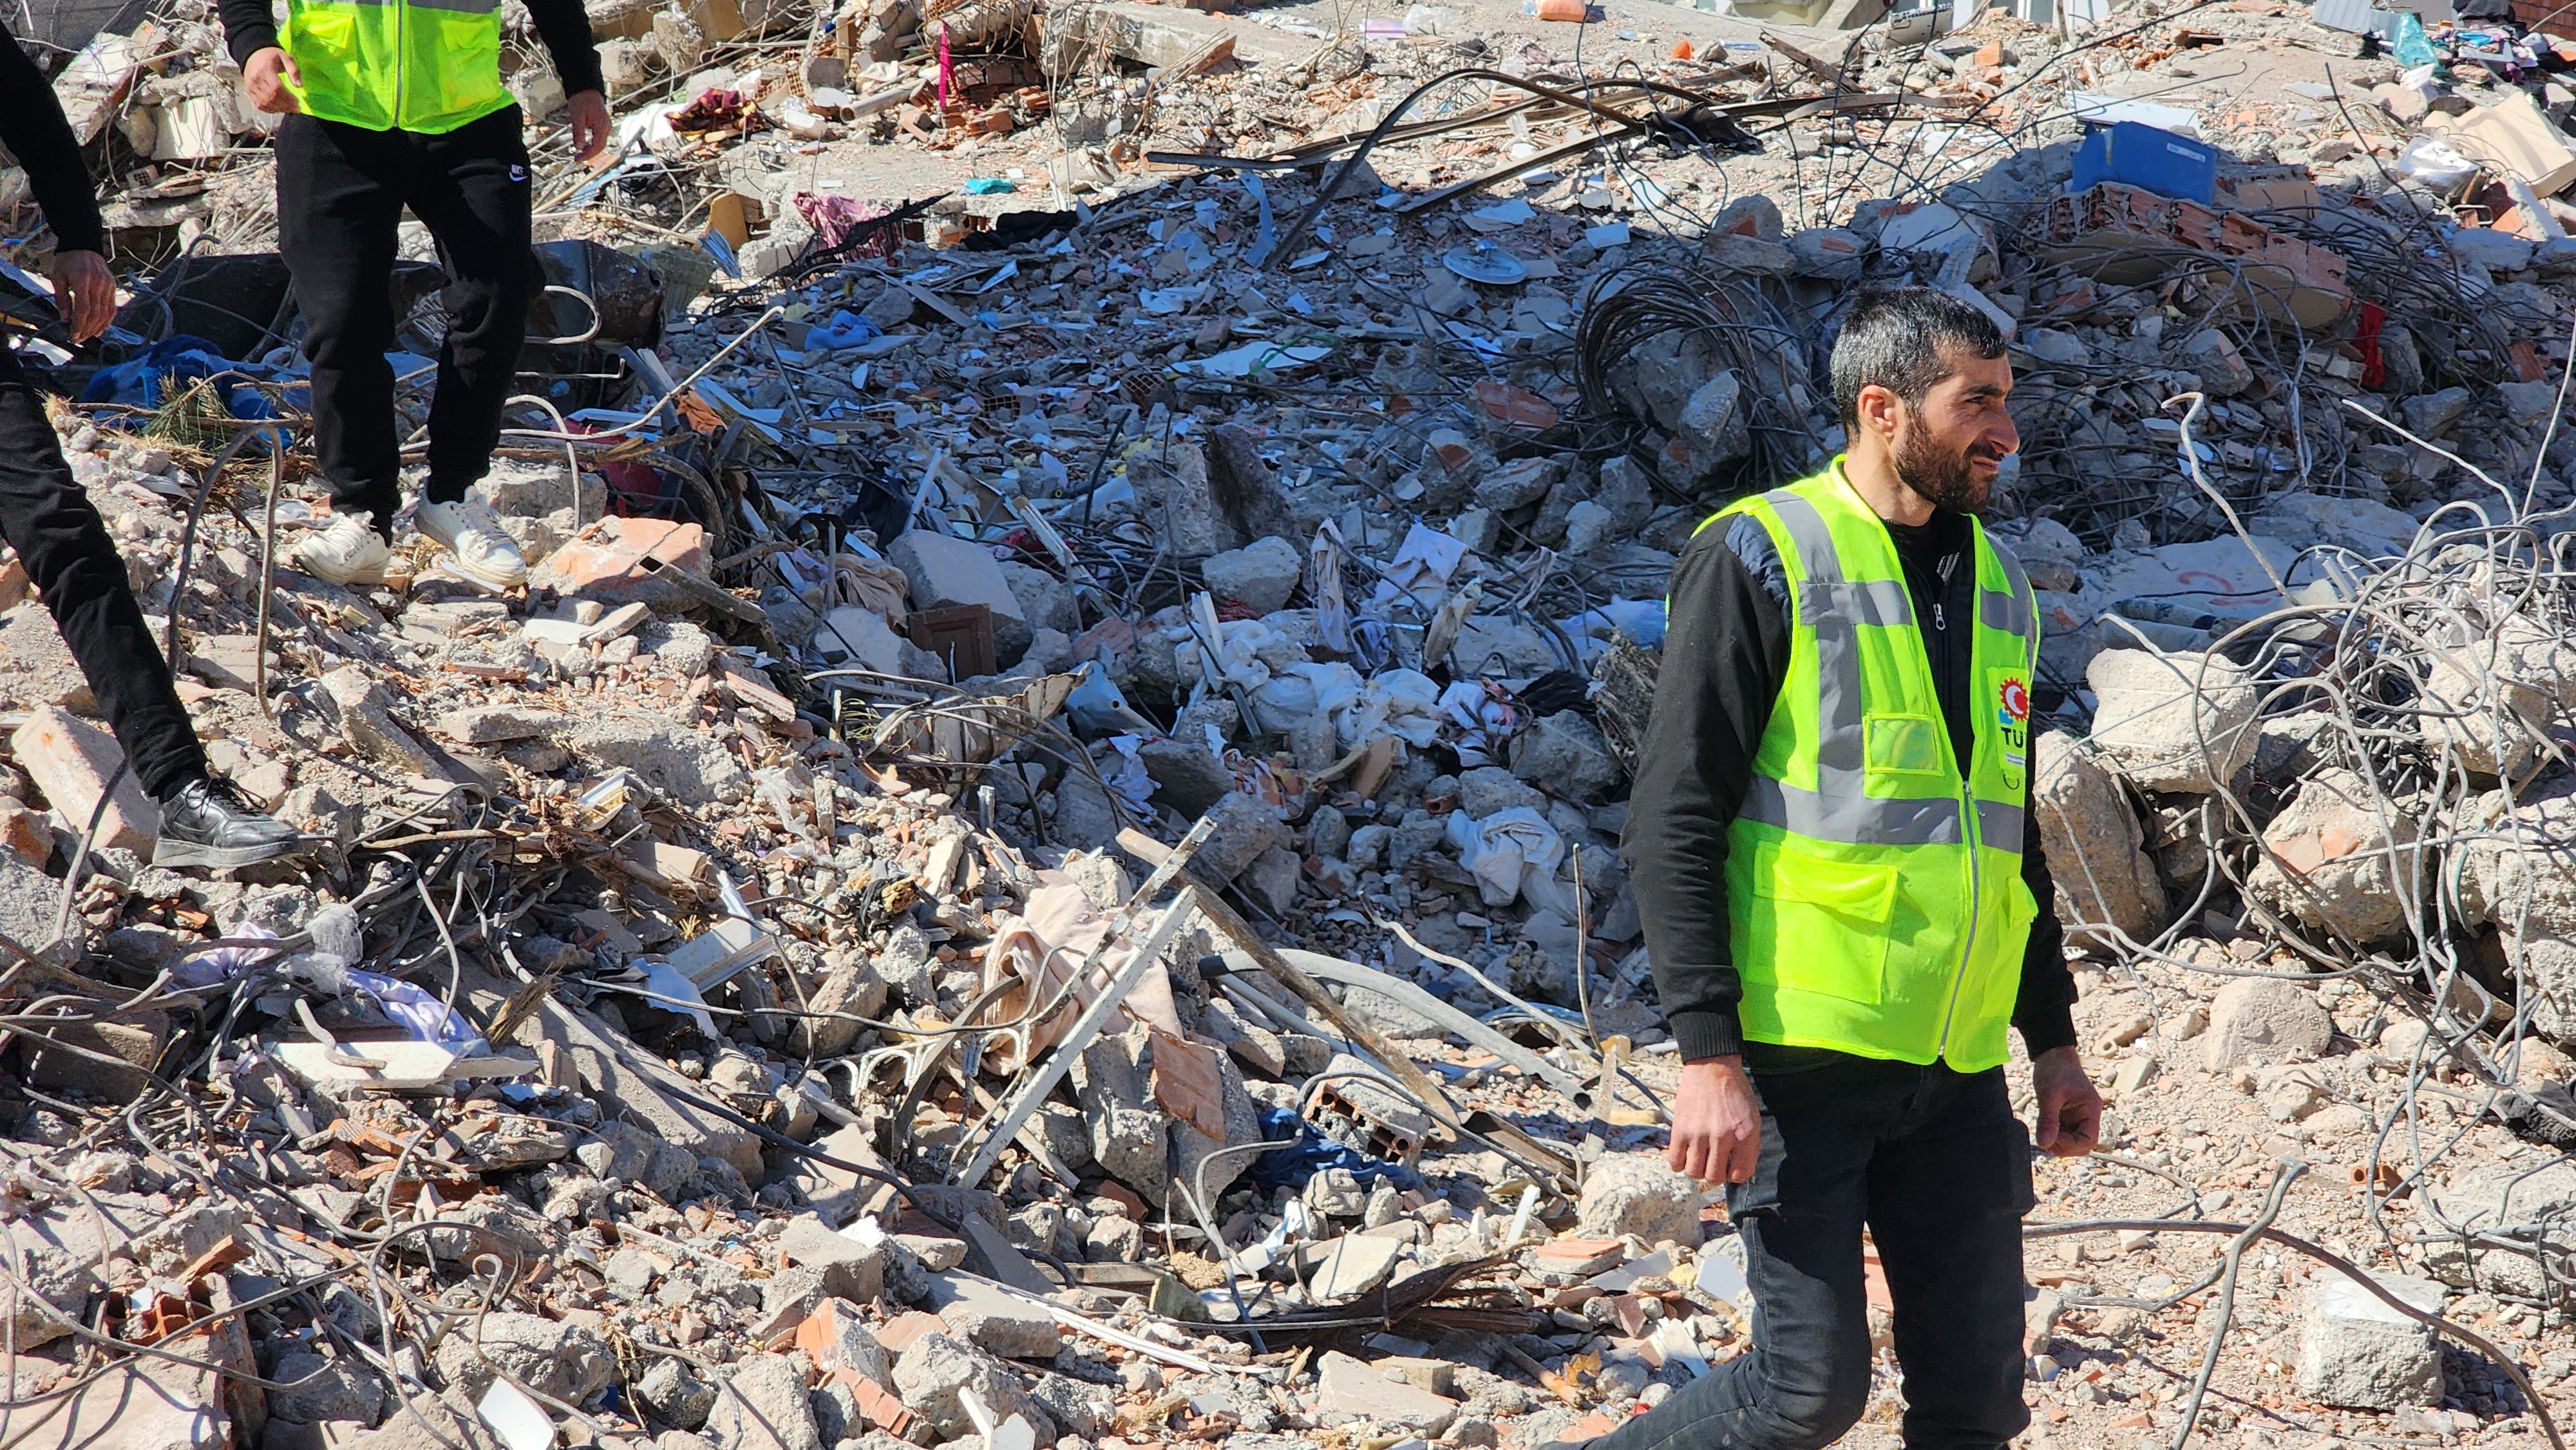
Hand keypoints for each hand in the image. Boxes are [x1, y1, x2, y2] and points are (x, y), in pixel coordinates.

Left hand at [48, 250, 113, 343]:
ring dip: (98, 327)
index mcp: (83, 279)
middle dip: (87, 329)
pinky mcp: (113, 287)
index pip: (84, 308)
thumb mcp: (58, 277)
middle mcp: (98, 283)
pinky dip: (107, 320)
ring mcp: (108, 285)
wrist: (83, 245)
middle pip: (96, 313)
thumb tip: (65, 319)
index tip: (74, 335)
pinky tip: (100, 328)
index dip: (79, 325)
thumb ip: (61, 298)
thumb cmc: (67, 261)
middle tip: (79, 339)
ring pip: (106, 312)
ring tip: (89, 336)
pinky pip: (112, 307)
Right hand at [244, 47, 300, 114]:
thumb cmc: (271, 56)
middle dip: (286, 105)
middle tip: (296, 108)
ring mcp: (251, 86)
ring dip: (279, 109)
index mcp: (265, 69)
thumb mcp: (285, 57)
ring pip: (265, 103)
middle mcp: (255, 79)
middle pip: (271, 97)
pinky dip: (270, 109)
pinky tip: (280, 109)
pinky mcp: (249, 91)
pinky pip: (259, 105)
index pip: (276, 87)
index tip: (298, 102)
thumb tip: (300, 86)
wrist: (253, 55)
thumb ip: (294, 70)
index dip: (288, 97)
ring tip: (290, 109)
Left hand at [567, 89, 610, 162]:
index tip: (578, 159)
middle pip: (600, 147)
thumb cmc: (582, 101)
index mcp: (601, 125)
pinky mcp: (603, 126)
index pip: (597, 146)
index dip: (588, 154)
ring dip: (590, 151)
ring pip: (600, 144)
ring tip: (579, 155)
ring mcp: (606, 127)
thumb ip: (578, 133)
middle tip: (577, 159)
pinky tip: (584, 147)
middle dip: (589, 155)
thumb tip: (579, 147)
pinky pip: (599, 139)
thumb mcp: (577, 117)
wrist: (586, 90)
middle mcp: (606, 127)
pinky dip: (592, 145)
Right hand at [1668, 1055, 1761, 1184]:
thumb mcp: (1753, 1118)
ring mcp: (1699, 1134)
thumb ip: (1749, 1145)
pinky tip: (1684, 1154)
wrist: (1713, 1067)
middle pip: (1714, 1177)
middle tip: (1712, 1163)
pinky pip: (1674, 1161)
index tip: (1729, 1166)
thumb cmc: (1734, 1091)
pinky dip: (1678, 1163)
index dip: (1734, 1174)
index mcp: (1744, 1135)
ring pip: (1694, 1173)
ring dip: (1696, 1170)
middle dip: (1714, 1175)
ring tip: (1698, 1159)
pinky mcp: (1681, 1129)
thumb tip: (1740, 1170)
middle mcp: (1722, 1137)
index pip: (1740, 1175)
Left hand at [2032, 1045, 2104, 1157]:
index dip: (2070, 1145)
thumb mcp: (2050, 1095)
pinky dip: (2053, 1135)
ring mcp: (2077, 1117)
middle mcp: (2087, 1116)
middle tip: (2045, 1137)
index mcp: (2091, 1110)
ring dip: (2057, 1142)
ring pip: (2071, 1141)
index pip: (2088, 1140)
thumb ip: (2048, 1120)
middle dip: (2064, 1146)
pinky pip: (2062, 1133)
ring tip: (2043, 1131)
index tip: (2052, 1137)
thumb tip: (2043, 1144)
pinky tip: (2043, 1126)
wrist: (2051, 1054)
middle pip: (2081, 1145)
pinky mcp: (2066, 1116)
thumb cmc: (2055, 1069)